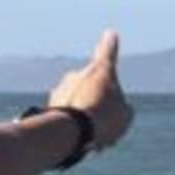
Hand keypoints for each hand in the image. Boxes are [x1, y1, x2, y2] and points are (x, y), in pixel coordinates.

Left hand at [47, 29, 133, 150]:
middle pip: (92, 87)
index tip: (110, 34)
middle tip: (105, 123)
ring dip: (84, 117)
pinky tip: (77, 140)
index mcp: (102, 71)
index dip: (111, 45)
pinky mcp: (49, 105)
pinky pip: (65, 114)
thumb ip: (122, 108)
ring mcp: (62, 88)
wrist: (71, 132)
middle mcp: (79, 74)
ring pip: (78, 103)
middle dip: (98, 103)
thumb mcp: (125, 115)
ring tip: (92, 137)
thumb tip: (114, 111)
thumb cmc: (104, 118)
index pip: (108, 53)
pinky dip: (71, 125)